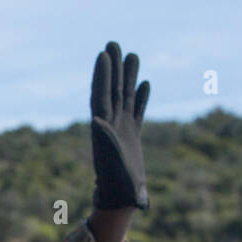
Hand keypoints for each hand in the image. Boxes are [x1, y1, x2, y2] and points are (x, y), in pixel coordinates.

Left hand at [90, 41, 149, 210]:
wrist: (122, 199)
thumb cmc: (117, 185)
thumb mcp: (110, 161)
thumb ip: (105, 140)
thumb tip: (96, 120)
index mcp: (103, 128)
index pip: (102, 95)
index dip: (102, 75)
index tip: (103, 55)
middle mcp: (111, 125)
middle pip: (112, 90)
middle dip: (113, 68)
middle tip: (113, 43)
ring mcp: (122, 129)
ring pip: (126, 97)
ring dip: (128, 77)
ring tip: (132, 55)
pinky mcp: (132, 136)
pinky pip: (137, 112)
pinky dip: (141, 97)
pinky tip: (145, 83)